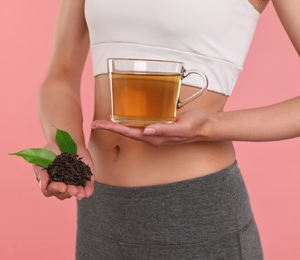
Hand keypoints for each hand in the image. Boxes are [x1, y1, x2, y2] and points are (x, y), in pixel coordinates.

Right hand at [34, 143, 94, 199]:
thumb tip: (44, 185)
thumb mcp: (42, 159)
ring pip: (76, 193)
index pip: (51, 191)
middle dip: (68, 192)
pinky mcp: (85, 179)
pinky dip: (88, 190)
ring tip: (80, 192)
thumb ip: (41, 172)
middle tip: (73, 189)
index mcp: (50, 183)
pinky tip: (88, 192)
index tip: (62, 186)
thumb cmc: (50, 151)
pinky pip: (87, 188)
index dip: (56, 189)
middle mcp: (62, 186)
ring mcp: (74, 183)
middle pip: (64, 194)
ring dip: (78, 194)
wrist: (65, 141)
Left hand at [91, 108, 210, 145]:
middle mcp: (151, 135)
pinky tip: (126, 115)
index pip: (128, 133)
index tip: (97, 124)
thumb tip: (147, 131)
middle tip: (94, 122)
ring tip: (104, 121)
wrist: (205, 127)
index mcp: (154, 137)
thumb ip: (166, 130)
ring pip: (132, 128)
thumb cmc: (195, 126)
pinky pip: (140, 123)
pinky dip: (130, 120)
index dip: (112, 128)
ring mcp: (154, 131)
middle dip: (110, 128)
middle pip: (126, 132)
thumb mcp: (182, 127)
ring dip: (117, 125)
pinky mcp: (158, 126)